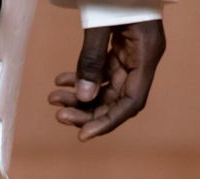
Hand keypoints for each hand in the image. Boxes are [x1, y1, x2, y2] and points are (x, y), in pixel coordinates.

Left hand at [49, 20, 165, 140]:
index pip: (132, 101)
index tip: (82, 135)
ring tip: (53, 98)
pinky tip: (59, 82)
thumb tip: (83, 97)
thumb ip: (91, 59)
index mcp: (147, 53)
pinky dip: (79, 80)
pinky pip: (100, 73)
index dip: (108, 121)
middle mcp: (142, 58)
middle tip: (58, 115)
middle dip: (87, 111)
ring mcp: (130, 54)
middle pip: (117, 99)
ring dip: (79, 98)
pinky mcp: (117, 48)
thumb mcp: (100, 22)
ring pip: (105, 89)